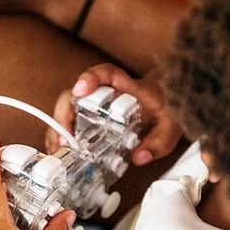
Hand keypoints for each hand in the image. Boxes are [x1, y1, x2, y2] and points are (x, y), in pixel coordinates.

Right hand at [45, 64, 183, 165]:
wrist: (166, 105)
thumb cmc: (166, 108)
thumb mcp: (171, 126)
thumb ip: (159, 141)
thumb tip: (140, 157)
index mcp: (126, 87)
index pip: (105, 73)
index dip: (90, 78)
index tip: (80, 90)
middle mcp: (104, 94)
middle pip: (75, 95)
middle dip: (63, 115)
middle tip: (65, 138)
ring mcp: (94, 106)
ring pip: (67, 110)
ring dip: (58, 129)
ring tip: (58, 149)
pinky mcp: (89, 118)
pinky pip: (70, 123)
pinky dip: (61, 136)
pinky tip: (59, 150)